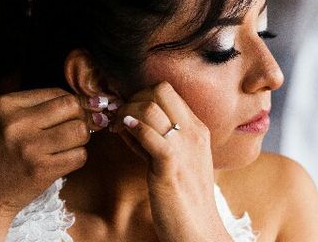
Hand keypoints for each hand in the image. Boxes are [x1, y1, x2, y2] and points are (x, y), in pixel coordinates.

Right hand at [0, 88, 112, 218]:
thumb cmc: (0, 153)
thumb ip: (41, 106)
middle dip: (81, 117)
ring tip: (67, 145)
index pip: (58, 93)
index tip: (75, 115)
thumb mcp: (6, 120)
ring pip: (80, 130)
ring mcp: (28, 147)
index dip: (73, 104)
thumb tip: (92, 101)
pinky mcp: (40, 170)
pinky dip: (77, 158)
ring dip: (81, 139)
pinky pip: (79, 155)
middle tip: (75, 129)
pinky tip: (62, 161)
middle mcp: (15, 123)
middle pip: (72, 106)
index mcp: (5, 105)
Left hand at [112, 82, 232, 241]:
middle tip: (119, 118)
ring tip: (116, 128)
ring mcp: (184, 148)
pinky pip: (149, 134)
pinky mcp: (170, 167)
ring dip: (126, 113)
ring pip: (151, 107)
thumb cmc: (185, 199)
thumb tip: (130, 122)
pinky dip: (132, 128)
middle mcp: (193, 133)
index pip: (168, 91)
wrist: (200, 232)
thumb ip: (158, 139)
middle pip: (160, 90)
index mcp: (197, 129)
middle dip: (133, 98)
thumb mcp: (177, 161)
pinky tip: (122, 133)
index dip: (142, 95)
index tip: (128, 112)